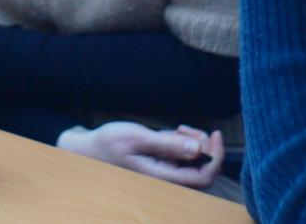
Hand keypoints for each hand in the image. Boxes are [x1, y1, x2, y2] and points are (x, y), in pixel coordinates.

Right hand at [57, 121, 223, 188]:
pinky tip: (170, 132)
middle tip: (185, 127)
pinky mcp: (163, 164)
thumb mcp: (137, 138)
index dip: (215, 156)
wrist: (90, 148)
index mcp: (163, 177)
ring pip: (195, 161)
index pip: (204, 176)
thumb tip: (198, 150)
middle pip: (203, 168)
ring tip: (175, 128)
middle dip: (203, 145)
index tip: (213, 134)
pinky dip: (183, 142)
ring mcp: (166, 172)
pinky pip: (184, 156)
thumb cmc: (109, 143)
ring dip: (192, 141)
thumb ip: (167, 144)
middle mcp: (168, 178)